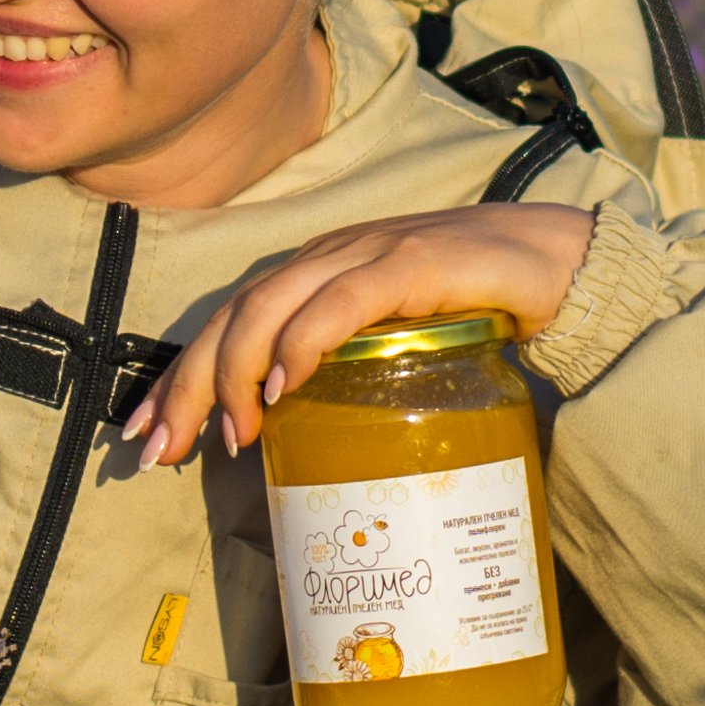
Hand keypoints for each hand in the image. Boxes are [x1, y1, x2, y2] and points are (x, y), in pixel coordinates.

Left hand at [130, 201, 594, 466]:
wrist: (559, 266)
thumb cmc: (475, 308)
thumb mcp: (394, 346)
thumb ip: (349, 374)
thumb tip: (297, 445)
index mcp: (316, 272)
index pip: (227, 321)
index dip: (178, 377)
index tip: (145, 436)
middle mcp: (328, 254)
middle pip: (233, 316)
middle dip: (187, 386)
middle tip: (161, 452)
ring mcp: (366, 253)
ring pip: (269, 305)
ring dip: (235, 372)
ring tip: (227, 435)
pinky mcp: (409, 263)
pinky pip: (339, 301)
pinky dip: (302, 343)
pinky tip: (282, 387)